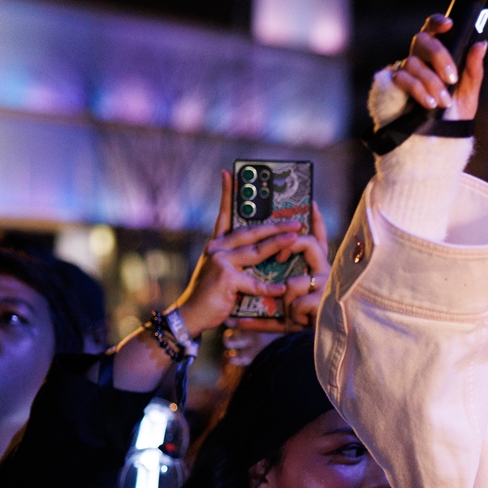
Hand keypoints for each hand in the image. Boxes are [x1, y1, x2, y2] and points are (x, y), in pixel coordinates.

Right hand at [170, 170, 327, 335]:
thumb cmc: (211, 295)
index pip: (224, 215)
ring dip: (279, 244)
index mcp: (217, 244)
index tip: (229, 173)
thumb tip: (263, 253)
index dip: (226, 194)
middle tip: (296, 220)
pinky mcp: (226, 279)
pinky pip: (254, 282)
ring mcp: (221, 262)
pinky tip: (283, 288)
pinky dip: (269, 287)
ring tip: (297, 237)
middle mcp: (218, 248)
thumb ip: (238, 260)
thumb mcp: (222, 271)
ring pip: (256, 251)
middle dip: (275, 224)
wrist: (190, 314)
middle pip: (251, 232)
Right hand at [379, 16, 486, 120]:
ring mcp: (406, 70)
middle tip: (452, 78)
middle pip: (422, 40)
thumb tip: (481, 44)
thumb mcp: (469, 93)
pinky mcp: (395, 85)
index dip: (438, 22)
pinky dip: (418, 90)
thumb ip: (474, 69)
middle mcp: (420, 57)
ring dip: (431, 82)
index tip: (449, 25)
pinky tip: (430, 103)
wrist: (439, 140)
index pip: (433, 29)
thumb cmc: (454, 114)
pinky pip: (402, 79)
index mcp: (438, 53)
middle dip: (439, 57)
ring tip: (444, 102)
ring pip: (413, 62)